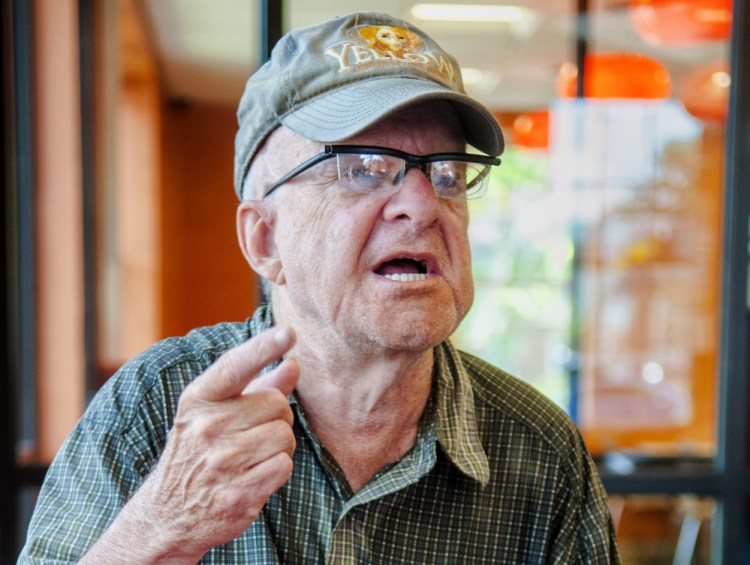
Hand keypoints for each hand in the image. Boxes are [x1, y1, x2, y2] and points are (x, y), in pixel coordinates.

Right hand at [93, 326, 299, 562]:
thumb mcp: (214, 413)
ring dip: (279, 445)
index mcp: (199, 400)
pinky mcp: (238, 493)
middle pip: (277, 404)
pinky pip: (284, 466)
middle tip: (253, 432)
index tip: (289, 333)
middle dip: (276, 417)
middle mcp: (207, 427)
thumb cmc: (198, 454)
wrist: (165, 516)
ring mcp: (222, 462)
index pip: (235, 367)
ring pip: (284, 436)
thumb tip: (292, 364)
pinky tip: (255, 475)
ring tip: (253, 456)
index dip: (264, 347)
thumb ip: (257, 386)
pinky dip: (277, 470)